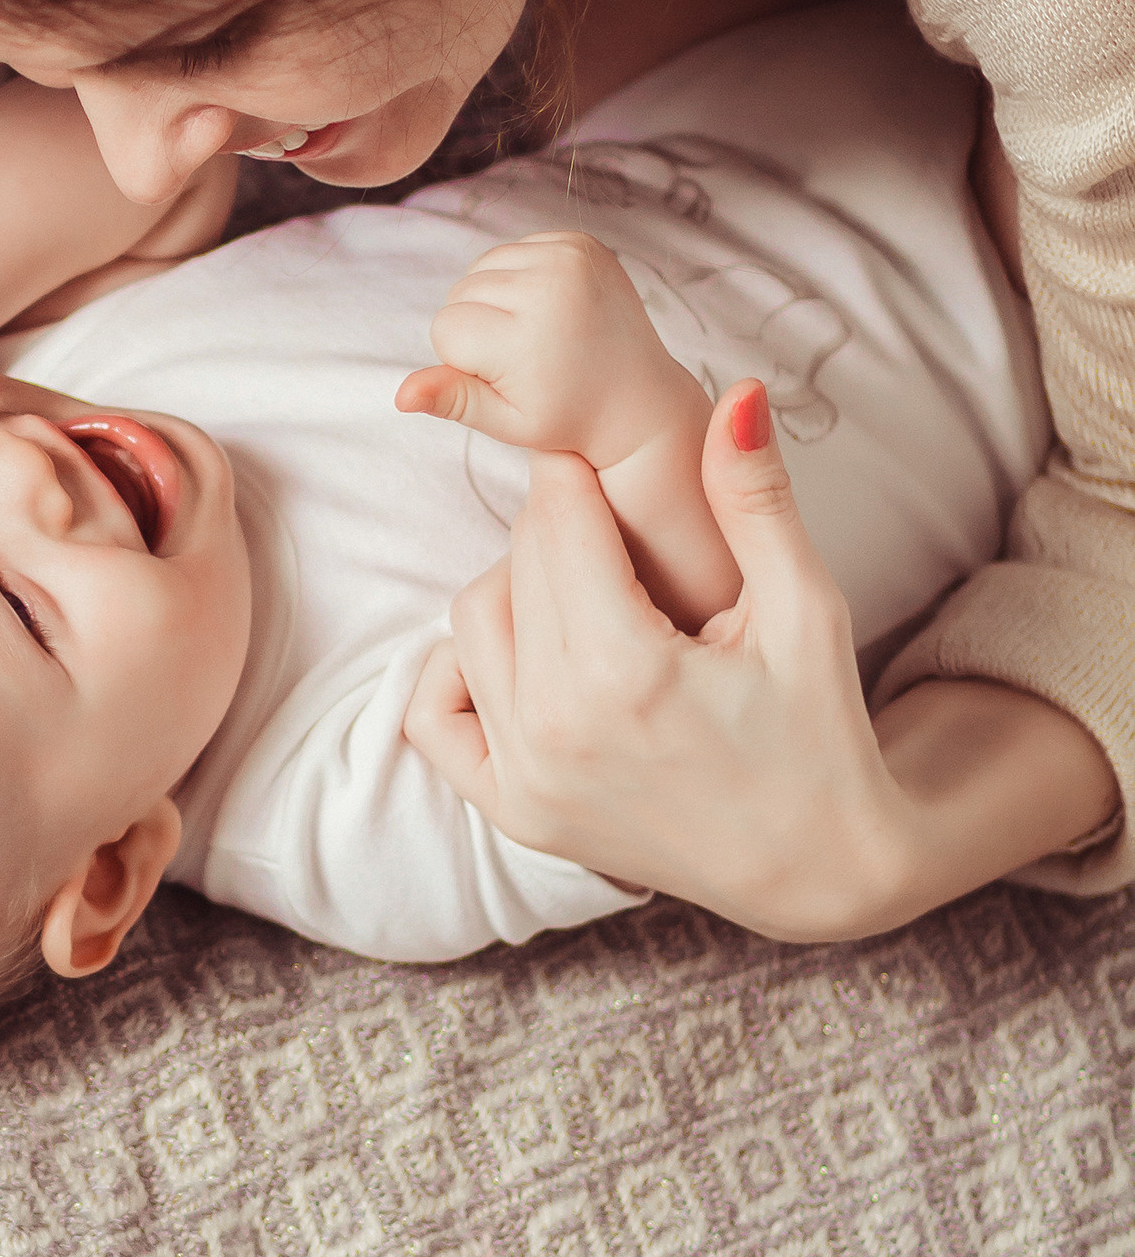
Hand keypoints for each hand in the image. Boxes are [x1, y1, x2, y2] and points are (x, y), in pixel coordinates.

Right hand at [398, 232, 706, 472]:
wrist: (639, 395)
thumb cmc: (567, 416)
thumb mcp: (507, 420)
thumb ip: (453, 399)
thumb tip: (400, 395)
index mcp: (526, 336)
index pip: (445, 329)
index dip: (464, 359)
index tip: (506, 377)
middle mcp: (549, 286)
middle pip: (460, 293)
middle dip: (477, 325)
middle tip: (523, 357)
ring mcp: (569, 257)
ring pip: (482, 267)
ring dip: (494, 297)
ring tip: (532, 331)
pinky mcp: (580, 242)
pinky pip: (515, 249)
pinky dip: (520, 276)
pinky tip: (547, 307)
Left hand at [403, 381, 910, 939]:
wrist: (820, 866)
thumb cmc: (821, 728)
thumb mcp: (804, 607)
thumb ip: (755, 498)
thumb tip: (733, 391)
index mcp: (628, 673)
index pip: (557, 518)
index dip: (588, 480)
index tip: (621, 479)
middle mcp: (558, 731)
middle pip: (517, 561)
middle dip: (564, 528)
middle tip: (624, 541)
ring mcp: (527, 781)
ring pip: (473, 619)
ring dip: (521, 588)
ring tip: (598, 597)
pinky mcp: (514, 814)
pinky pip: (434, 712)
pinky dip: (462, 669)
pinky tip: (531, 652)